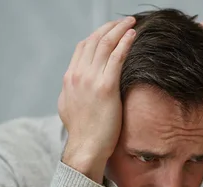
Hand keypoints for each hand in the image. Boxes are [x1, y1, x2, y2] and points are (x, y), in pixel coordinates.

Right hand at [59, 17, 136, 182]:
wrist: (86, 148)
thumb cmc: (83, 133)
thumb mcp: (69, 107)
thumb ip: (73, 92)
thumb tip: (76, 86)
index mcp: (69, 78)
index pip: (83, 47)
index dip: (97, 35)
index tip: (110, 31)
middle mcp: (77, 75)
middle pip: (94, 40)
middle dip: (110, 27)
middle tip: (123, 21)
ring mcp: (90, 80)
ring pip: (105, 44)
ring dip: (119, 29)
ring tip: (131, 22)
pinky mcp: (106, 87)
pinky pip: (116, 57)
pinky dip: (124, 43)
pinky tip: (133, 36)